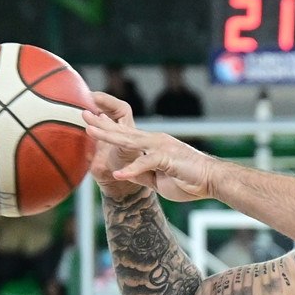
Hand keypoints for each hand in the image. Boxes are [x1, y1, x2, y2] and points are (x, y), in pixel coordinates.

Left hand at [84, 110, 211, 201]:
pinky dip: (131, 169)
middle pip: (123, 131)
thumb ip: (141, 173)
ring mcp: (161, 147)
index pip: (125, 134)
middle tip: (82, 114)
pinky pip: (146, 163)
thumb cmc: (188, 180)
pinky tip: (118, 174)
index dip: (107, 127)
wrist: (212, 181)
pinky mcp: (168, 158)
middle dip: (101, 123)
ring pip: (130, 140)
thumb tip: (126, 173)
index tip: (91, 120)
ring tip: (90, 130)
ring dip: (108, 135)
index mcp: (152, 144)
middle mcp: (155, 141)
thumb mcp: (157, 179)